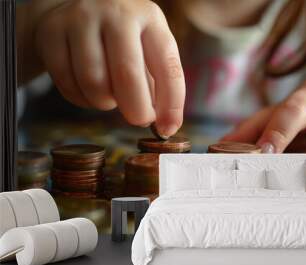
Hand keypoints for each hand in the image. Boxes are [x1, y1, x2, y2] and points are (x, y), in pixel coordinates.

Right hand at [29, 0, 184, 136]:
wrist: (74, 6)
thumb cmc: (121, 39)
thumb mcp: (147, 48)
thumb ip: (157, 85)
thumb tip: (165, 125)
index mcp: (149, 18)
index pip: (167, 67)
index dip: (171, 105)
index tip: (168, 128)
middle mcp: (116, 13)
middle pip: (127, 75)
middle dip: (137, 110)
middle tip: (139, 119)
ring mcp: (81, 19)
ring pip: (94, 83)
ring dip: (105, 103)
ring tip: (111, 95)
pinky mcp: (52, 32)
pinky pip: (67, 83)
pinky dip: (81, 99)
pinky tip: (89, 91)